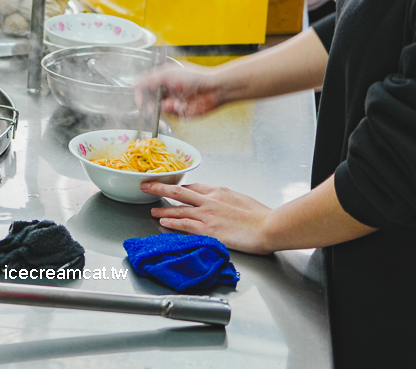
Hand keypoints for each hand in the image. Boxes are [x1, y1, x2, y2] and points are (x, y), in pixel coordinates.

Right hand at [135, 63, 231, 117]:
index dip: (140, 96)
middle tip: (152, 108)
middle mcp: (166, 91)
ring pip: (160, 110)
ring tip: (176, 103)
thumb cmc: (194, 77)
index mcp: (161, 79)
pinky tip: (182, 106)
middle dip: (151, 105)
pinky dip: (175, 112)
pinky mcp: (180, 113)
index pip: (143, 88)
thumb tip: (132, 85)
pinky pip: (171, 116)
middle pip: (149, 101)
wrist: (214, 88)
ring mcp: (173, 102)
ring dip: (166, 108)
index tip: (140, 102)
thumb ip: (148, 80)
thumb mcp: (167, 74)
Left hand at [145, 182, 275, 254]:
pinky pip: (185, 225)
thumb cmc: (261, 216)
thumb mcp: (241, 199)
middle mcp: (209, 201)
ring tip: (153, 209)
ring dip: (164, 209)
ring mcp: (207, 215)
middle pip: (179, 191)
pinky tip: (163, 222)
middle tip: (146, 185)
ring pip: (179, 209)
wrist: (268, 226)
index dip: (179, 187)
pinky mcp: (208, 230)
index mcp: (219, 191)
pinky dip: (172, 223)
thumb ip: (226, 198)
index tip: (171, 187)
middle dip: (160, 187)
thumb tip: (221, 202)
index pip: (194, 187)